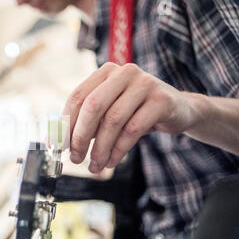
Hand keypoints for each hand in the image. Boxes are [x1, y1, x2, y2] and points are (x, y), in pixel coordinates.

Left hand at [63, 62, 201, 173]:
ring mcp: (144, 83)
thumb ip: (86, 122)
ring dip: (100, 148)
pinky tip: (112, 161)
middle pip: (93, 106)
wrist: (179, 109)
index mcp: (106, 72)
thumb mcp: (109, 111)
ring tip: (95, 166)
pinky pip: (133, 129)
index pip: (78, 97)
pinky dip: (119, 149)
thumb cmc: (136, 111)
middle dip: (80, 137)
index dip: (66, 123)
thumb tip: (59, 142)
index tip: (61, 146)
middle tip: (75, 158)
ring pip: (113, 120)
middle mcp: (123, 73)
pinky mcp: (161, 100)